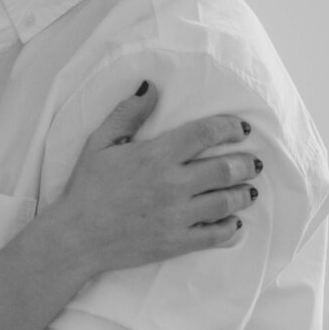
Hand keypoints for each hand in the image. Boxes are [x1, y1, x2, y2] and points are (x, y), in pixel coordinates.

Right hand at [55, 84, 258, 272]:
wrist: (75, 237)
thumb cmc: (86, 188)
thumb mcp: (99, 143)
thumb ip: (128, 113)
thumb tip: (151, 87)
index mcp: (156, 155)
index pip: (206, 134)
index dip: (229, 128)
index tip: (242, 129)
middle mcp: (172, 184)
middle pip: (225, 169)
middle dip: (246, 163)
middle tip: (253, 162)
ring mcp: (177, 215)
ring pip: (225, 201)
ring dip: (243, 193)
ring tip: (249, 189)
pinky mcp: (176, 242)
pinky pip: (215, 234)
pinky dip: (230, 227)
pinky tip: (234, 221)